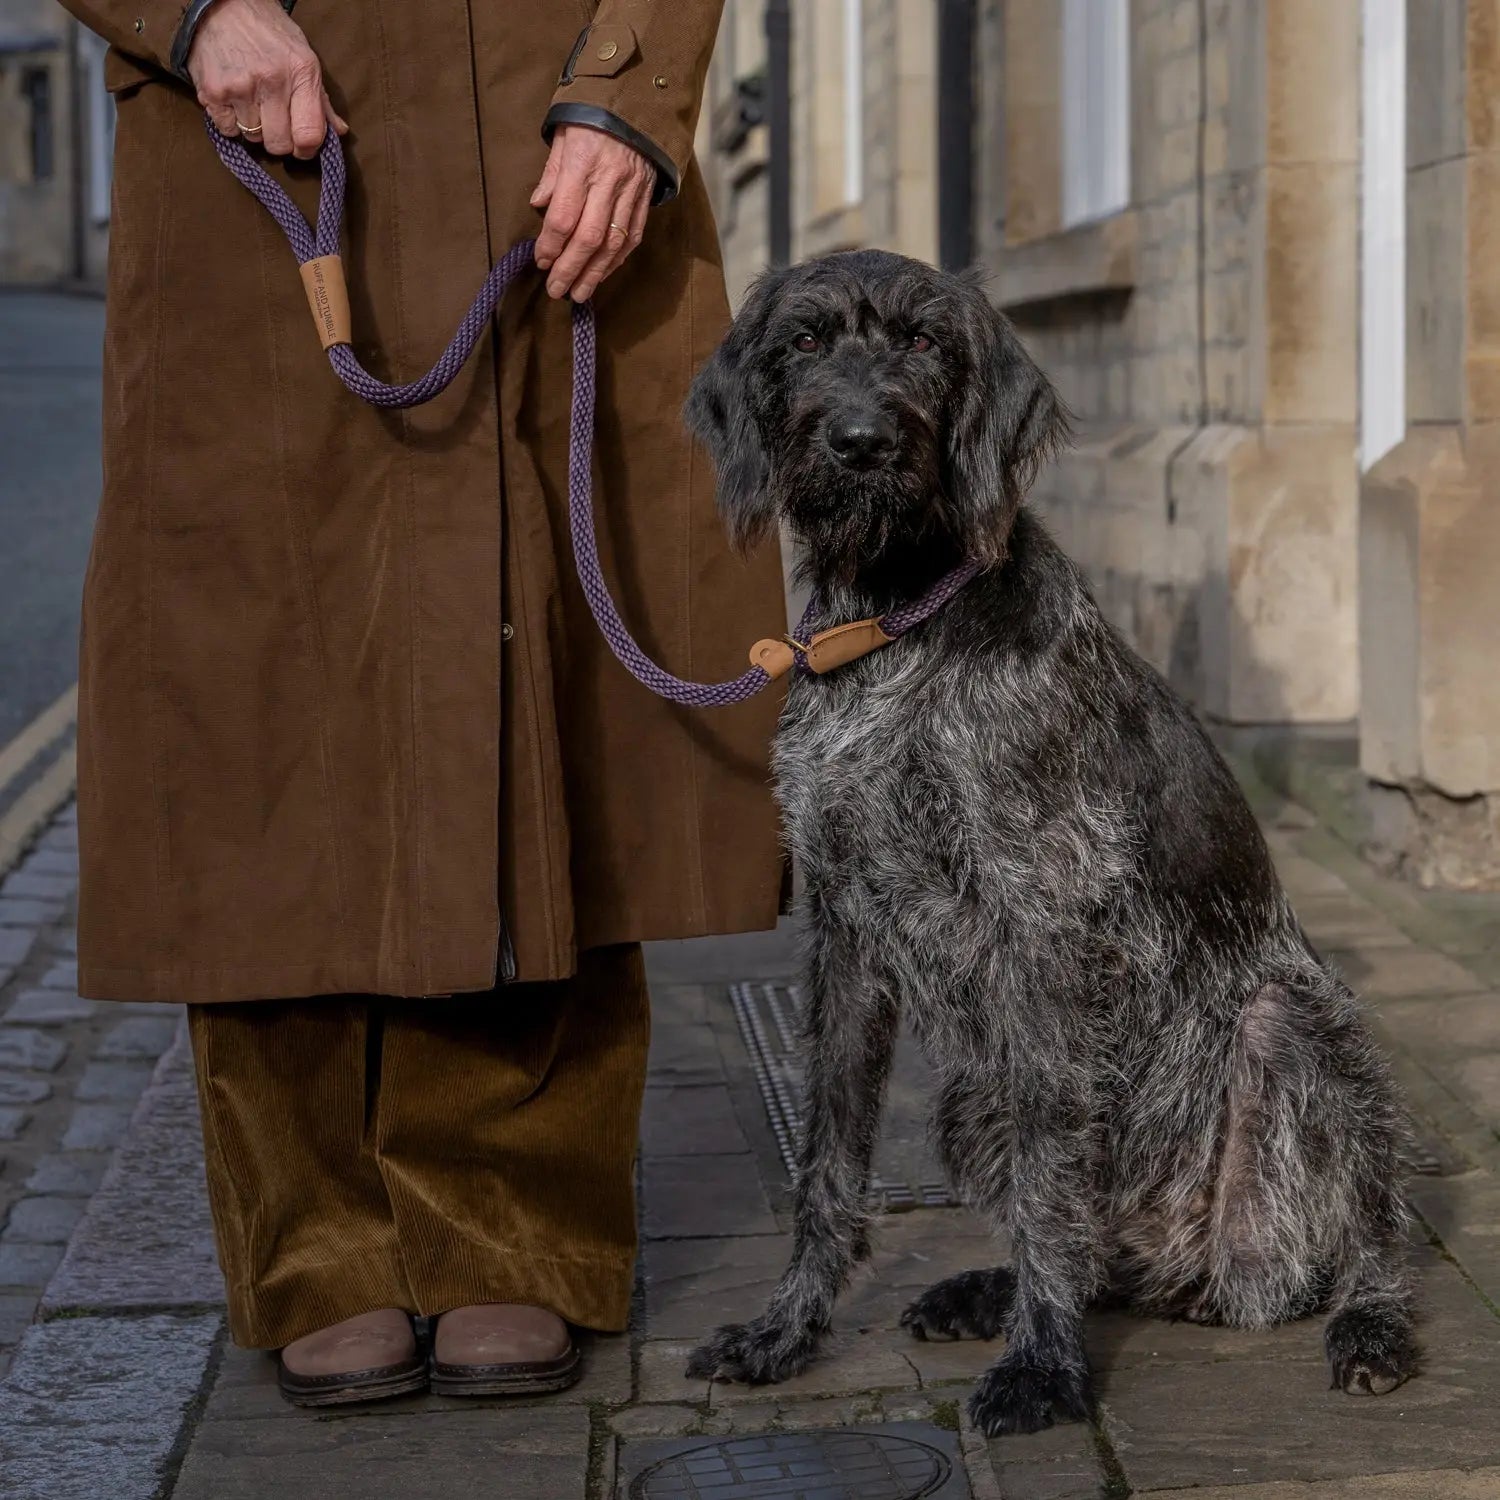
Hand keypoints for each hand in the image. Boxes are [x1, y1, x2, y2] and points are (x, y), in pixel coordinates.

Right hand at [187, 0, 346, 157]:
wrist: (221, 4)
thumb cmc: (268, 32)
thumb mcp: (302, 55)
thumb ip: (320, 98)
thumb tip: (338, 131)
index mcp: (301, 72)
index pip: (309, 135)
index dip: (306, 149)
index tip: (301, 146)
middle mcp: (271, 80)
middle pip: (279, 144)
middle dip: (278, 139)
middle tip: (273, 121)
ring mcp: (240, 86)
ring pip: (253, 138)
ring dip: (253, 127)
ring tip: (251, 99)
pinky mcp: (212, 91)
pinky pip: (228, 130)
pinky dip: (230, 122)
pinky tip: (233, 98)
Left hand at [530, 125, 653, 301]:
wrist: (641, 99)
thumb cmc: (594, 115)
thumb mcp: (564, 133)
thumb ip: (552, 173)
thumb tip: (540, 205)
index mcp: (583, 163)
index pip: (564, 216)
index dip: (551, 244)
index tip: (540, 261)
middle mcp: (609, 182)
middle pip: (588, 238)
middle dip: (570, 269)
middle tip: (556, 290)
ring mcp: (631, 192)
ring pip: (612, 244)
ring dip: (595, 274)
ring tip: (579, 293)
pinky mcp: (645, 198)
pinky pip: (632, 237)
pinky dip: (616, 260)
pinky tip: (603, 274)